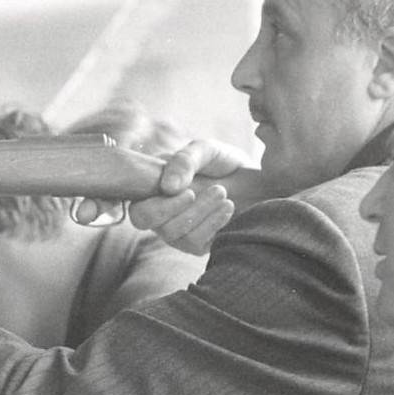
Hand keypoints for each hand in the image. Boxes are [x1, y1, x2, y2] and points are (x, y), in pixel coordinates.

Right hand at [126, 139, 258, 254]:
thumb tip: (167, 187)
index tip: (188, 192)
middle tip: (218, 189)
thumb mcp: (204, 150)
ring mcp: (179, 232)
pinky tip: (228, 207)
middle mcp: (161, 216)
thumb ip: (184, 161)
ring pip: (178, 236)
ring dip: (204, 215)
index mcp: (153, 193)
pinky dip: (214, 225)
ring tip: (224, 193)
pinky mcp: (198, 244)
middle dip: (187, 211)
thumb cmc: (222, 161)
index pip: (138, 213)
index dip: (158, 208)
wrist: (255, 177)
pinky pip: (197, 244)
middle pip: (158, 227)